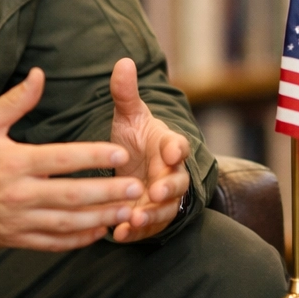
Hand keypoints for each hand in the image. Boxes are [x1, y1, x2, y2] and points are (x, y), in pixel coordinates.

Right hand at [0, 68, 143, 250]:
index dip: (93, 156)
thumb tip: (40, 75)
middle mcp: (18, 194)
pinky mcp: (15, 238)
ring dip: (100, 219)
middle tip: (136, 186)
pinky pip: (52, 243)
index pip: (61, 159)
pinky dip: (77, 240)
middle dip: (107, 192)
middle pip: (71, 195)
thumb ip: (15, 101)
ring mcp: (17, 220)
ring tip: (127, 211)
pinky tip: (99, 232)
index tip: (122, 154)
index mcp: (13, 162)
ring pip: (66, 223)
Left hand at [107, 57, 192, 241]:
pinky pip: (147, 228)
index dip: (176, 149)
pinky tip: (119, 235)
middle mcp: (171, 173)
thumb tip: (123, 61)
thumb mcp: (128, 117)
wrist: (133, 168)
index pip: (178, 146)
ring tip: (135, 218)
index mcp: (168, 146)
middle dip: (168, 187)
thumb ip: (125, 94)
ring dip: (152, 214)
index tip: (171, 152)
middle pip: (178, 182)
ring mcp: (163, 198)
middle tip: (155, 190)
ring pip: (165, 209)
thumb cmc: (135, 139)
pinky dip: (135, 233)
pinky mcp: (151, 217)